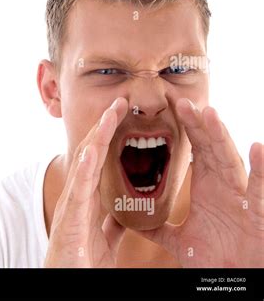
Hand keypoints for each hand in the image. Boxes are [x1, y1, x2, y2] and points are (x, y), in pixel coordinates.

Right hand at [44, 97, 127, 266]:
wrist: (68, 285)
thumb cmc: (82, 264)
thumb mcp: (105, 239)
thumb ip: (112, 223)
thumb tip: (123, 214)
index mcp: (88, 199)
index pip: (99, 158)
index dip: (110, 135)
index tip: (121, 114)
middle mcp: (78, 197)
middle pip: (91, 153)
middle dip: (105, 126)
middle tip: (119, 102)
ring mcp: (72, 207)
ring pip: (85, 165)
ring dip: (97, 138)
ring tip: (109, 115)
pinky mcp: (70, 221)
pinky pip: (78, 192)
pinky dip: (83, 170)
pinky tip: (90, 152)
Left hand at [135, 98, 263, 266]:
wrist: (232, 282)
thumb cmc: (215, 257)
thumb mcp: (178, 239)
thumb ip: (157, 227)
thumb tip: (133, 221)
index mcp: (206, 187)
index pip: (195, 150)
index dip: (186, 128)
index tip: (172, 108)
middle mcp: (224, 186)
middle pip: (209, 148)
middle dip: (197, 124)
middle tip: (181, 102)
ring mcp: (240, 197)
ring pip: (230, 160)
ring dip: (220, 137)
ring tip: (208, 113)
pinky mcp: (256, 214)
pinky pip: (258, 189)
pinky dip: (259, 169)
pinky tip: (256, 147)